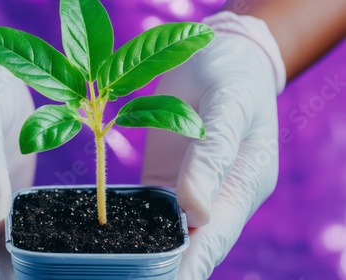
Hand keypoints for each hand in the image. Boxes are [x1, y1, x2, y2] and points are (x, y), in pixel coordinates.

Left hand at [141, 12, 285, 278]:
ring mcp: (186, 189)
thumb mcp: (228, 107)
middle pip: (189, 244)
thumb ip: (212, 156)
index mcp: (241, 186)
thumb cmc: (233, 77)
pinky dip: (130, 224)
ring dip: (144, 252)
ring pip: (164, 231)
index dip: (191, 267)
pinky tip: (111, 239)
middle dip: (164, 268)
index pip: (215, 239)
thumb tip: (195, 212)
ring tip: (115, 270)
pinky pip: (145, 207)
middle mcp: (214, 196)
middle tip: (128, 279)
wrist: (216, 56)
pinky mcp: (163, 177)